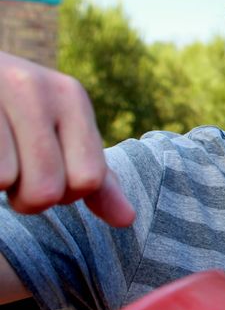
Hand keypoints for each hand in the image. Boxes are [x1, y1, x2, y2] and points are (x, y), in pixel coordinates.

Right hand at [0, 52, 133, 225]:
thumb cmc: (12, 115)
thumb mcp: (58, 134)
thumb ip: (94, 178)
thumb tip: (127, 220)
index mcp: (70, 97)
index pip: (87, 178)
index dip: (64, 193)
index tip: (46, 172)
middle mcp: (36, 89)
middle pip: (47, 189)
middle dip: (25, 198)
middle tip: (13, 170)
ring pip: (6, 182)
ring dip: (0, 184)